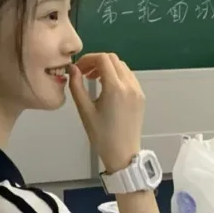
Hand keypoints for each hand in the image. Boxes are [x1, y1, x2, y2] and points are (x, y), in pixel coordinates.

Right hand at [69, 53, 144, 172]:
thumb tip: (72, 68)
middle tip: (84, 73)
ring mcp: (138, 90)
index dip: (88, 59)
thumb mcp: (84, 110)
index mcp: (115, 88)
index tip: (78, 69)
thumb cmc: (101, 135)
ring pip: (122, 66)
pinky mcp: (141, 96)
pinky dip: (116, 75)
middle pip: (113, 59)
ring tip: (94, 80)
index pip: (103, 59)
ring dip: (107, 67)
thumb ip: (76, 86)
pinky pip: (128, 76)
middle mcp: (129, 85)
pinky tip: (107, 87)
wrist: (123, 153)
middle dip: (96, 62)